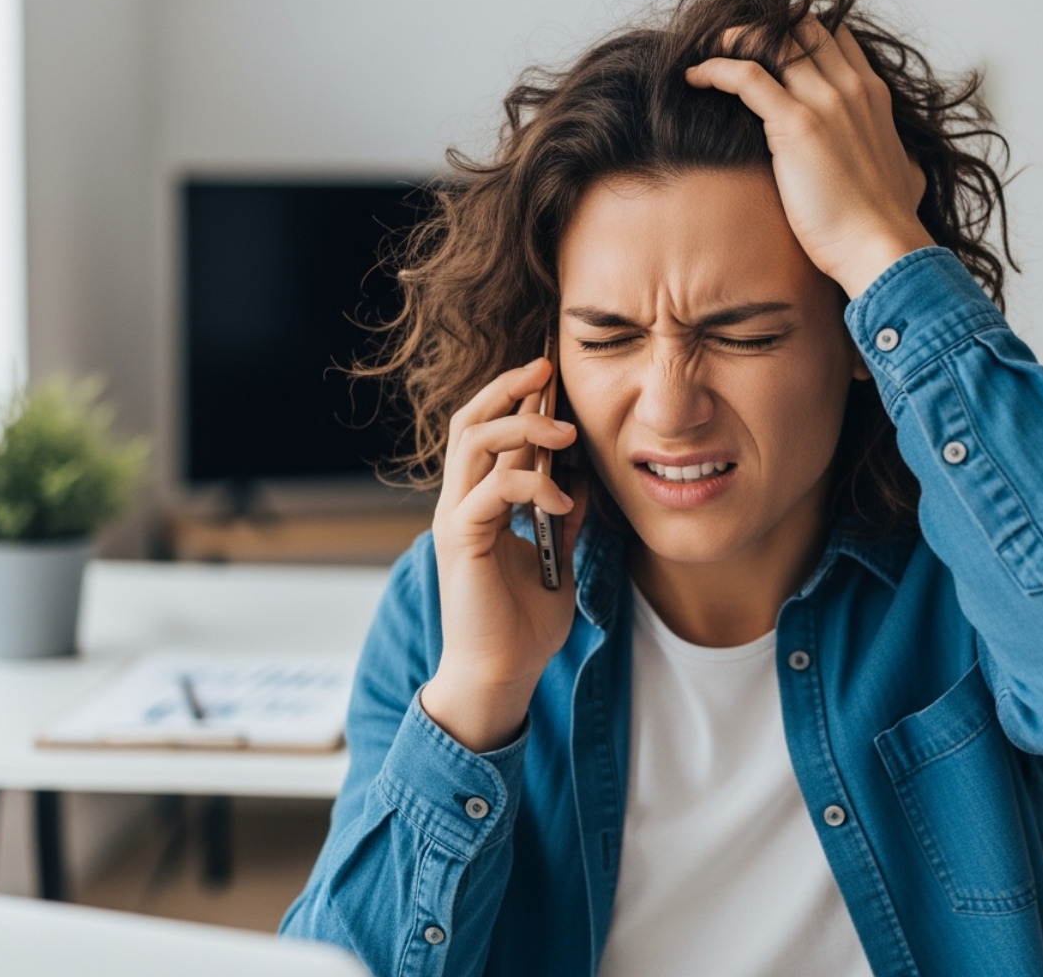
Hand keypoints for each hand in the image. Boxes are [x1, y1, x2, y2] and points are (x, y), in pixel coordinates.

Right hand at [421, 356, 589, 751]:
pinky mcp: (462, 540)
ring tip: (565, 432)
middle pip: (469, 420)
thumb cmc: (523, 625)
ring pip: (473, 441)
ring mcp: (456, 518)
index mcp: (480, 502)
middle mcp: (461, 501)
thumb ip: (564, 518)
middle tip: (546, 369)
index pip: (488, 429)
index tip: (550, 372)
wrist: (502, 674)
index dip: (514, 396)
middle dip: (507, 388)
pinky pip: (491, 490)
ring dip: (521, 425)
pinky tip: (562, 502)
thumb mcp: (558, 560)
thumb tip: (586, 481)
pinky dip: (531, 485)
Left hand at [685, 18, 934, 297]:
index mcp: (873, 95)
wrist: (882, 247)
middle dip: (764, 29)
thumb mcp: (909, 175)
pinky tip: (695, 78)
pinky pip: (746, 75)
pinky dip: (716, 70)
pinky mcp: (796, 124)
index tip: (771, 53)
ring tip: (708, 56)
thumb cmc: (889, 222)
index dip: (800, 37)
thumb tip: (906, 166)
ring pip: (772, 40)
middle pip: (801, 28)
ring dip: (734, 42)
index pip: (835, 38)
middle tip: (733, 49)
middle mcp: (850, 88)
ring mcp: (824, 101)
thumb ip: (902, 158)